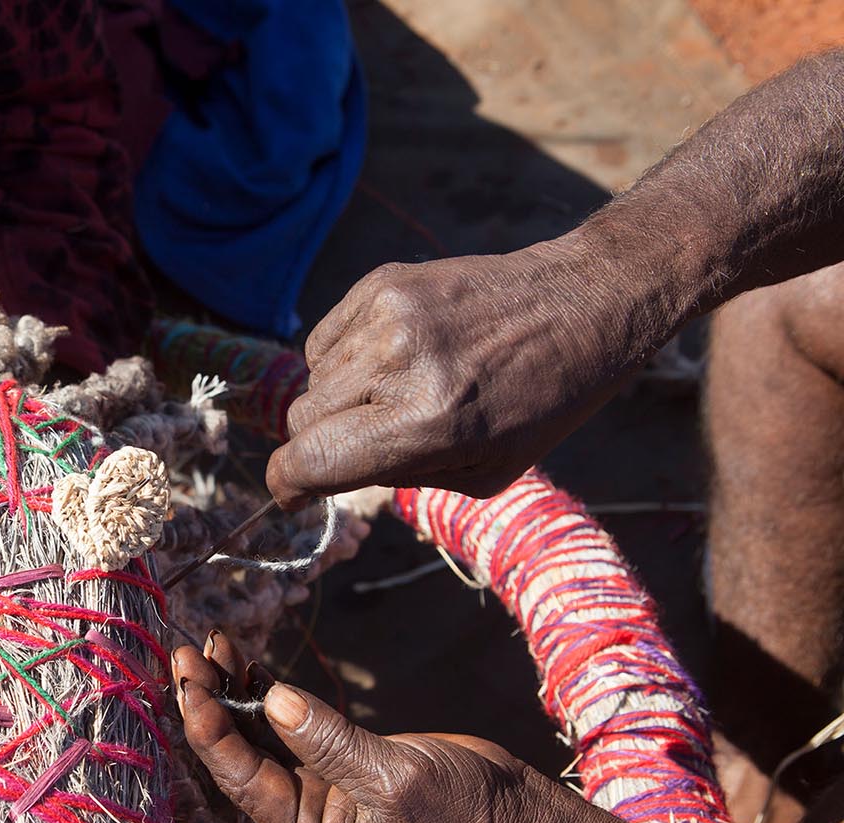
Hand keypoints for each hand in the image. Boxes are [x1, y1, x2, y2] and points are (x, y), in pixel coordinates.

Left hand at [172, 632, 547, 822]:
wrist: (510, 820)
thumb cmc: (460, 810)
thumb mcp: (395, 776)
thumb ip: (330, 741)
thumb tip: (273, 699)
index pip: (240, 778)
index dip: (209, 730)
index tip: (189, 683)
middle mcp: (301, 814)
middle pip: (237, 755)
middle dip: (209, 704)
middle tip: (184, 653)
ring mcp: (316, 786)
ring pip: (257, 735)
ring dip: (232, 690)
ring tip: (210, 644)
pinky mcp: (335, 761)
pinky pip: (285, 726)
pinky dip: (264, 691)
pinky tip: (244, 660)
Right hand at [266, 232, 678, 506]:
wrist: (582, 302)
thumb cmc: (541, 402)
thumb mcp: (482, 472)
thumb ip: (396, 476)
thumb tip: (322, 471)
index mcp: (427, 424)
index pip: (310, 459)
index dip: (290, 484)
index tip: (294, 492)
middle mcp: (399, 363)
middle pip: (303, 419)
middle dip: (320, 443)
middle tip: (362, 444)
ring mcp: (388, 315)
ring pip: (312, 378)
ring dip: (337, 398)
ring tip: (394, 393)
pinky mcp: (383, 281)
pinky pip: (325, 338)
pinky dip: (344, 358)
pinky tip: (392, 358)